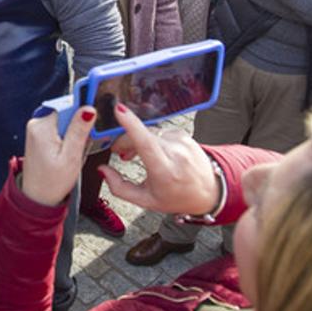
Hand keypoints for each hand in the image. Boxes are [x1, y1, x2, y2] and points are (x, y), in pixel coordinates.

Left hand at [20, 106, 93, 206]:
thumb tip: (88, 108)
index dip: (83, 114)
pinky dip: (66, 137)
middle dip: (78, 126)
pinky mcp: (39, 134)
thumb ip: (79, 131)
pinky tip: (67, 151)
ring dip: (73, 133)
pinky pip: (59, 127)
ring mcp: (36, 129)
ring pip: (64, 120)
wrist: (37, 197)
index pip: (68, 106)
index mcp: (42, 127)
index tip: (92, 121)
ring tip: (72, 151)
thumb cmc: (52, 182)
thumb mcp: (71, 157)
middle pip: (67, 112)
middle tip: (81, 145)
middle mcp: (36, 124)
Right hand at [100, 104, 219, 214]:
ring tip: (137, 155)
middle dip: (125, 140)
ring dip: (138, 140)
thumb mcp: (146, 200)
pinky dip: (152, 139)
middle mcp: (175, 153)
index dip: (130, 124)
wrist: (209, 192)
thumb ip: (120, 188)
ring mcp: (181, 141)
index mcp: (165, 171)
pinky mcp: (184, 134)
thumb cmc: (177, 197)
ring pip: (149, 132)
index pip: (145, 142)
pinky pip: (159, 132)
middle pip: (142, 135)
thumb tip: (102, 170)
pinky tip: (153, 151)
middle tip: (121, 154)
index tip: (119, 110)